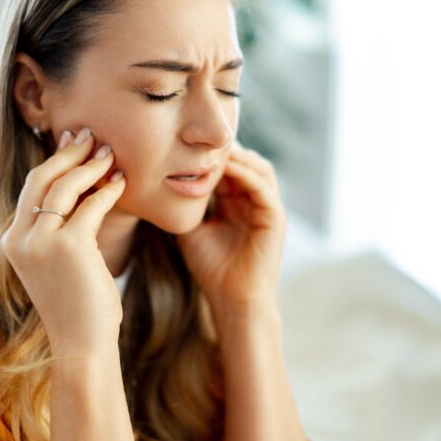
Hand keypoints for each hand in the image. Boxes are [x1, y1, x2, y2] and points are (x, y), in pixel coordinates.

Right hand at [0, 127, 126, 354]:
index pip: (32, 189)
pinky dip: (108, 191)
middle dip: (68, 152)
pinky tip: (122, 183)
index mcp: (13, 240)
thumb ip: (60, 227)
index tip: (73, 143)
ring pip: (64, 187)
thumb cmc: (77, 304)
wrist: (82, 344)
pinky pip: (91, 207)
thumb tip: (83, 185)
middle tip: (91, 136)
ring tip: (110, 154)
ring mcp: (41, 242)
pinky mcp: (68, 247)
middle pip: (41, 179)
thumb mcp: (59, 261)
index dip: (54, 161)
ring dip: (90, 166)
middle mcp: (19, 238)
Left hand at [176, 142, 285, 317]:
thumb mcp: (192, 230)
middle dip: (227, 150)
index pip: (230, 169)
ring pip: (259, 168)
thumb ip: (187, 207)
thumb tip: (164, 184)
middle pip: (247, 162)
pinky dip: (246, 174)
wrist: (231, 300)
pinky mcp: (275, 218)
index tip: (189, 142)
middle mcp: (255, 202)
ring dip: (239, 157)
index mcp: (238, 203)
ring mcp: (267, 209)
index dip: (213, 155)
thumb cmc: (212, 269)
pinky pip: (262, 187)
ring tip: (215, 151)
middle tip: (203, 140)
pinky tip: (227, 168)